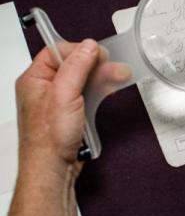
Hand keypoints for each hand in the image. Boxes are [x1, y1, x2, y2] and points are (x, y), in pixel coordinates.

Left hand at [15, 40, 129, 174]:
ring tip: (120, 75)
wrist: (53, 169)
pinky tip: (111, 88)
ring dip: (101, 78)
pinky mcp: (70, 115)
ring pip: (82, 81)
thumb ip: (76, 67)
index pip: (56, 52)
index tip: (98, 53)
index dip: (78, 50)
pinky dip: (99, 92)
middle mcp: (44, 90)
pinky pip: (86, 96)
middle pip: (72, 66)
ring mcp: (58, 103)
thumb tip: (88, 46)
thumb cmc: (48, 139)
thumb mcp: (63, 94)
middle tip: (114, 65)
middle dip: (96, 65)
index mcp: (34, 80)